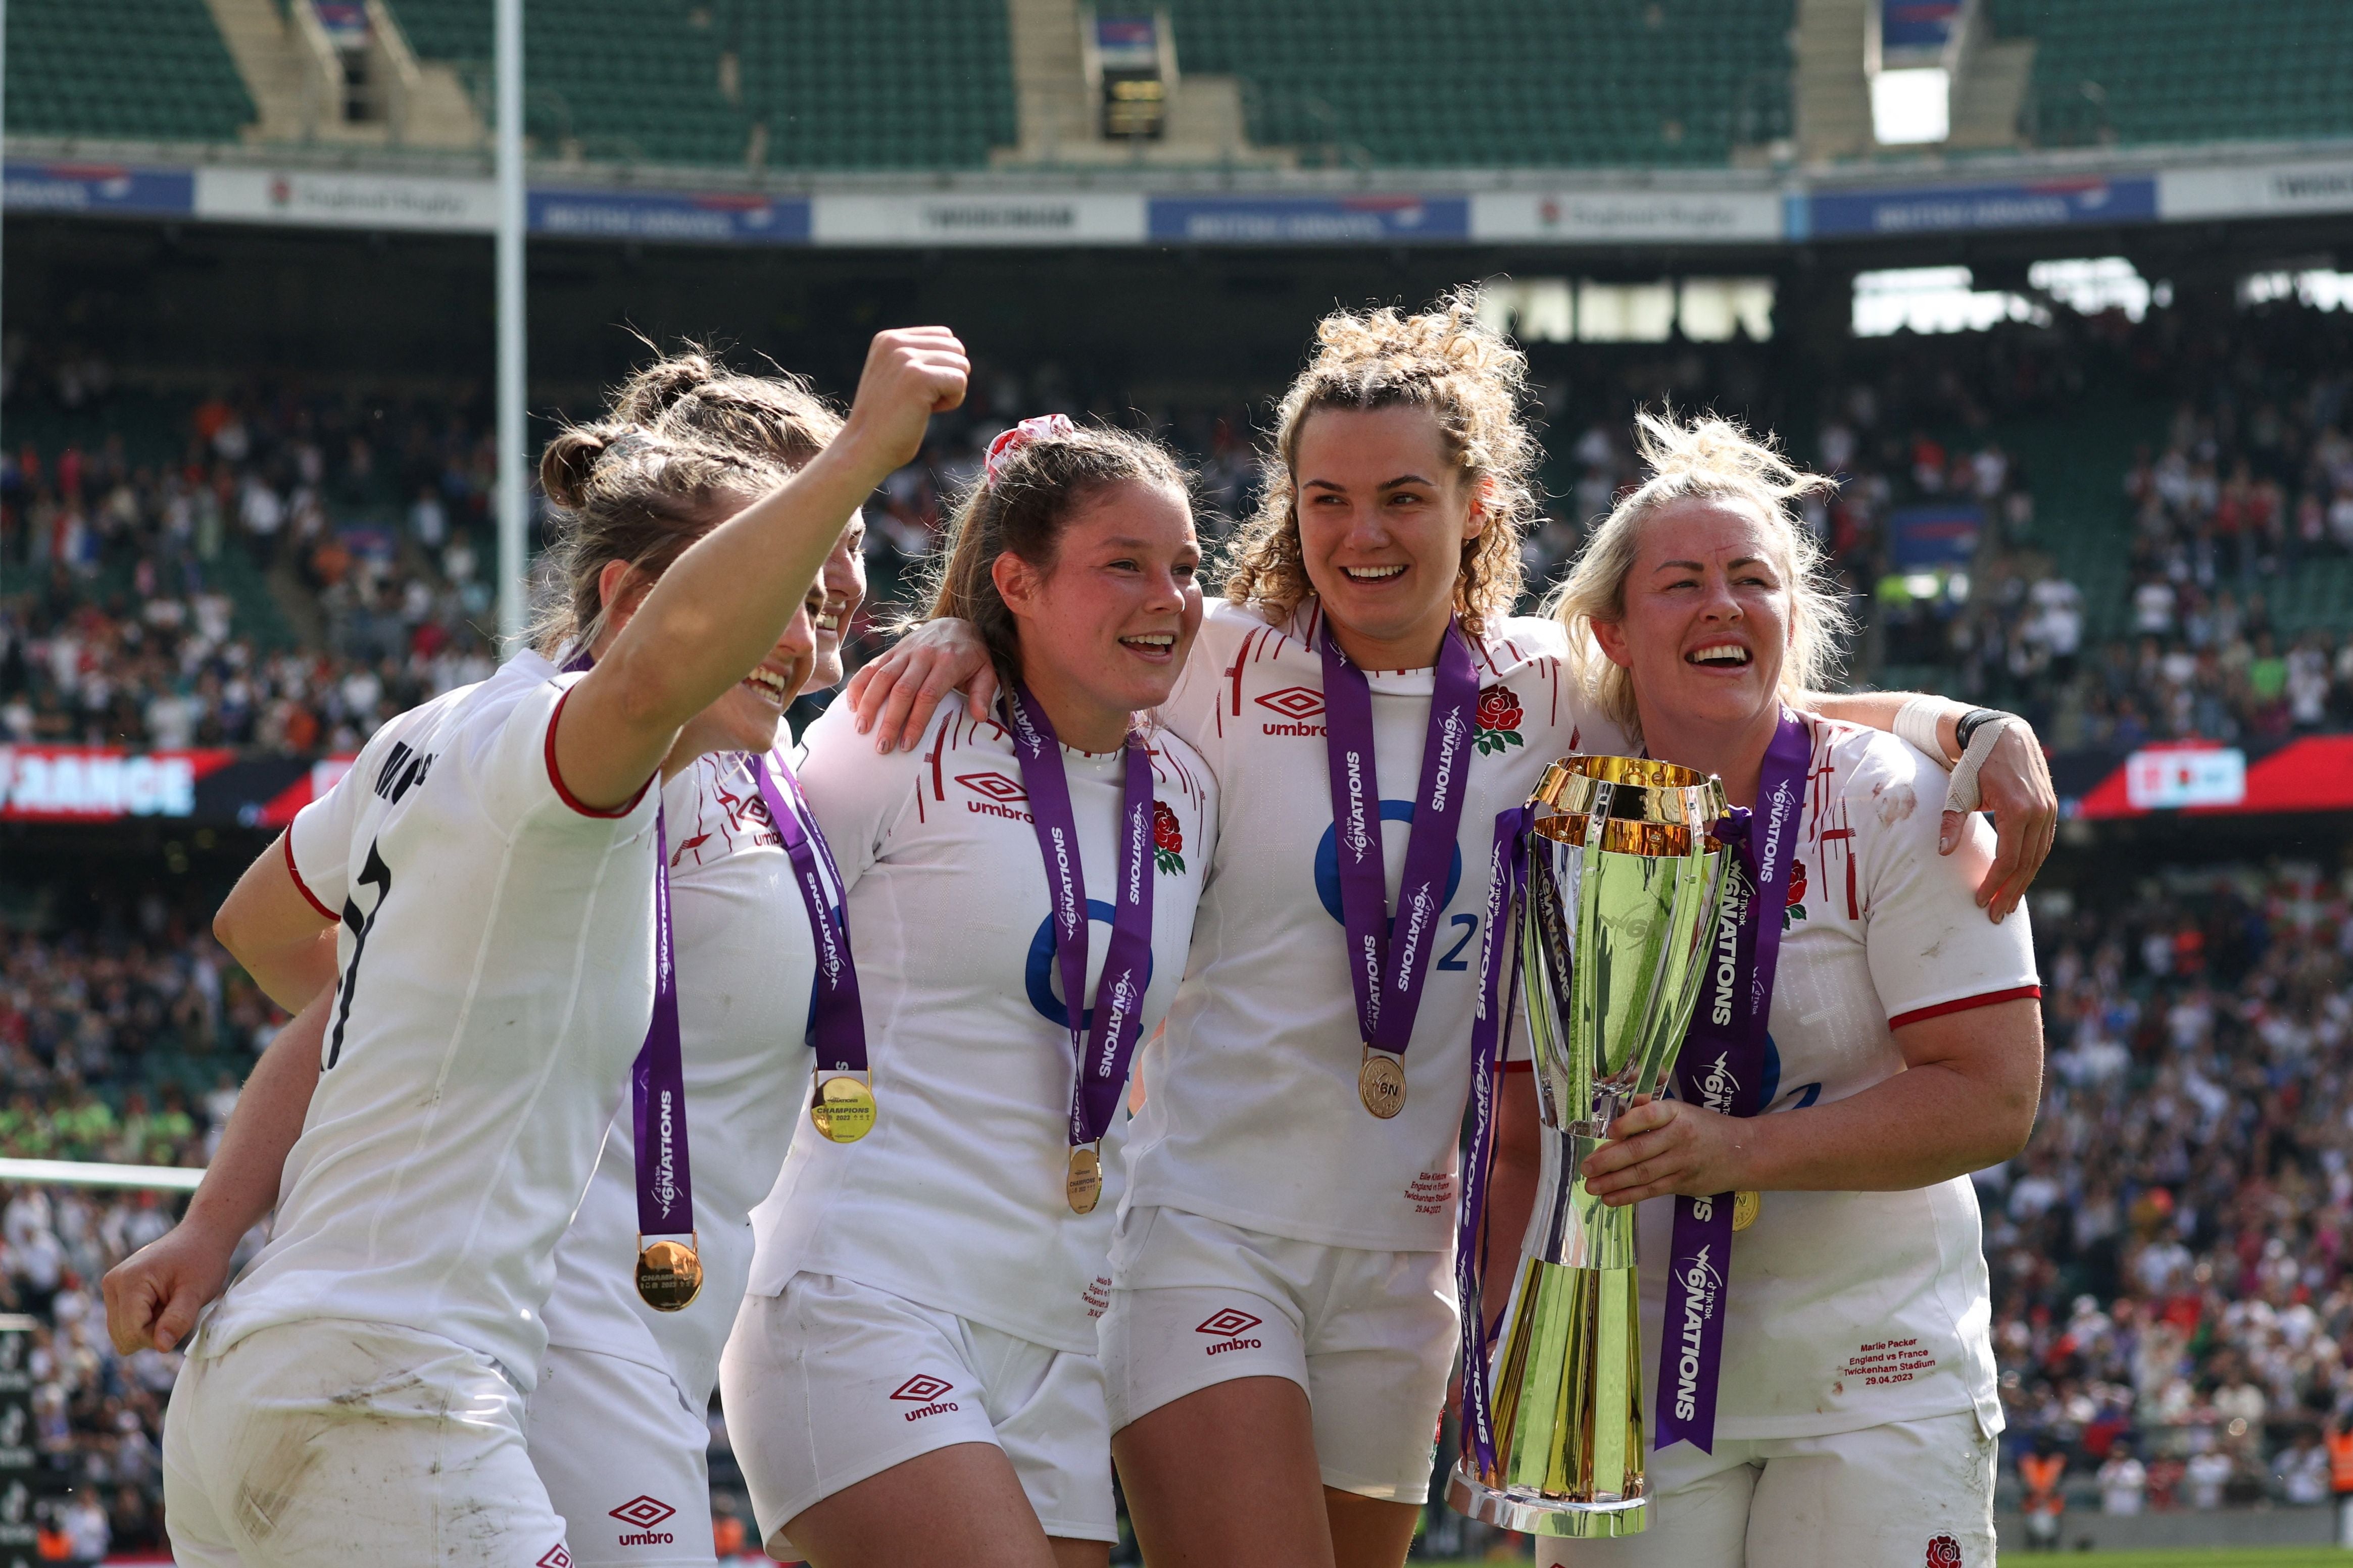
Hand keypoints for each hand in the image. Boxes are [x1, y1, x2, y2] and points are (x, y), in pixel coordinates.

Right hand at [102, 1219, 238, 1353]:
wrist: (201, 1236)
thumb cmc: (203, 1260)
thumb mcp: (197, 1291)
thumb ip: (179, 1319)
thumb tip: (161, 1347)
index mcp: (129, 1282)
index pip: (132, 1334)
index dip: (159, 1335)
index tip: (179, 1313)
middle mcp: (112, 1284)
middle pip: (124, 1338)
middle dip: (152, 1331)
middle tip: (175, 1306)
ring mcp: (111, 1288)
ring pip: (122, 1334)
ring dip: (149, 1326)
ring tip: (168, 1301)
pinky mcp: (115, 1292)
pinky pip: (124, 1324)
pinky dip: (145, 1320)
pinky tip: (161, 1301)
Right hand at [835, 328, 968, 479]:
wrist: (864, 449)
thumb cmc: (886, 421)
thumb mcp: (895, 375)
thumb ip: (917, 356)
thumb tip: (956, 347)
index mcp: (889, 339)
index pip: (944, 336)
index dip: (942, 366)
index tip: (917, 388)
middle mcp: (895, 342)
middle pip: (956, 348)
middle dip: (948, 377)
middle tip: (921, 399)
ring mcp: (906, 359)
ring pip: (961, 365)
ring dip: (950, 391)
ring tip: (921, 406)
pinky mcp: (919, 378)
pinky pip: (960, 382)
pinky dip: (952, 402)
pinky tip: (927, 412)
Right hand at [844, 618, 995, 751]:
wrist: (955, 623)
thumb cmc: (971, 656)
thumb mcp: (986, 672)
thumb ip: (983, 694)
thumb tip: (981, 717)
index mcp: (948, 662)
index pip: (928, 695)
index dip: (916, 721)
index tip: (907, 745)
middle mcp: (923, 655)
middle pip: (902, 690)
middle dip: (890, 720)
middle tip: (881, 746)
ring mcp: (904, 651)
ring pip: (881, 677)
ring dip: (869, 704)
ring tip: (861, 729)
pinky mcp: (891, 650)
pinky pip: (871, 666)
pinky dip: (858, 685)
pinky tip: (852, 706)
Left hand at [1580, 1095, 1749, 1206]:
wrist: (1743, 1152)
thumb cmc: (1704, 1127)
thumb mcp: (1682, 1110)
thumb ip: (1651, 1109)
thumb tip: (1622, 1108)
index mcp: (1676, 1113)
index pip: (1651, 1115)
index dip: (1629, 1123)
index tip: (1609, 1131)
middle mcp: (1678, 1138)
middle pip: (1640, 1150)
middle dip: (1609, 1160)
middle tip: (1586, 1167)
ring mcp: (1681, 1163)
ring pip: (1643, 1174)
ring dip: (1613, 1182)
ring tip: (1591, 1186)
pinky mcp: (1682, 1184)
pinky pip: (1651, 1191)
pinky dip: (1628, 1196)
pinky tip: (1610, 1199)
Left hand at [1939, 718, 2054, 924]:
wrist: (2003, 734)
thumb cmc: (1975, 763)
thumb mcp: (1958, 791)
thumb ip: (1952, 822)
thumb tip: (1944, 853)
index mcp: (2017, 810)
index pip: (2008, 859)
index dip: (1994, 883)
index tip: (1980, 900)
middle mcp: (2039, 812)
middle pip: (2027, 863)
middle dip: (2011, 892)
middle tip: (1996, 915)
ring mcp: (2049, 810)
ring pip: (2039, 856)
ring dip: (2024, 882)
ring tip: (2008, 903)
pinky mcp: (2051, 808)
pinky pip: (2044, 843)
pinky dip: (2032, 863)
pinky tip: (2020, 878)